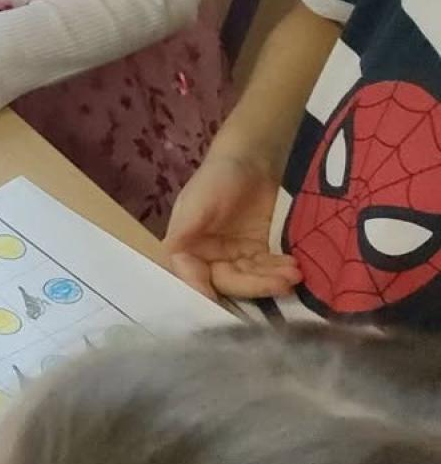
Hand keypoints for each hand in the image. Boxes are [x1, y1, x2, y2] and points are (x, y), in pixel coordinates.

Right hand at [164, 149, 298, 301]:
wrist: (252, 159)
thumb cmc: (217, 178)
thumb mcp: (195, 203)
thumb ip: (183, 231)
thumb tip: (169, 257)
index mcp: (188, 250)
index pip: (193, 278)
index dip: (204, 292)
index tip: (219, 304)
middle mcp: (210, 259)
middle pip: (229, 283)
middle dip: (255, 285)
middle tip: (281, 283)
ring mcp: (238, 258)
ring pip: (253, 279)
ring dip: (273, 280)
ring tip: (294, 274)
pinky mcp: (261, 252)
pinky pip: (270, 269)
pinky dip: (282, 270)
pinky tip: (294, 266)